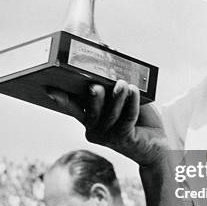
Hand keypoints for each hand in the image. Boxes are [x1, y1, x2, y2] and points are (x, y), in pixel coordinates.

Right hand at [47, 81, 168, 165]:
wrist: (155, 145)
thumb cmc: (137, 119)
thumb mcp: (122, 100)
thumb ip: (113, 85)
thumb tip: (111, 60)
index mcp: (89, 119)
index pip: (73, 107)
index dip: (63, 100)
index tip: (52, 89)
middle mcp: (95, 130)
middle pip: (91, 111)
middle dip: (93, 98)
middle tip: (95, 86)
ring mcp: (109, 137)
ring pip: (110, 114)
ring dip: (117, 97)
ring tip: (122, 83)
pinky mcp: (125, 139)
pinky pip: (128, 118)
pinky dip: (132, 102)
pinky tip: (134, 90)